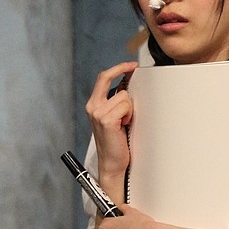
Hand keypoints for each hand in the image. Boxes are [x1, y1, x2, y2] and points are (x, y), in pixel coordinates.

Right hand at [85, 61, 137, 195]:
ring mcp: (98, 113)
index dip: (117, 68)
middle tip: (135, 69)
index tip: (131, 65)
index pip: (103, 78)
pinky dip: (129, 115)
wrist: (113, 163)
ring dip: (129, 109)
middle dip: (122, 72)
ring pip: (124, 96)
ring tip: (125, 123)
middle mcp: (93, 106)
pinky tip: (125, 126)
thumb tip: (128, 86)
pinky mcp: (106, 120)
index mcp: (94, 105)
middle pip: (108, 78)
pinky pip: (126, 106)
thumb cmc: (117, 143)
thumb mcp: (115, 118)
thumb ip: (117, 102)